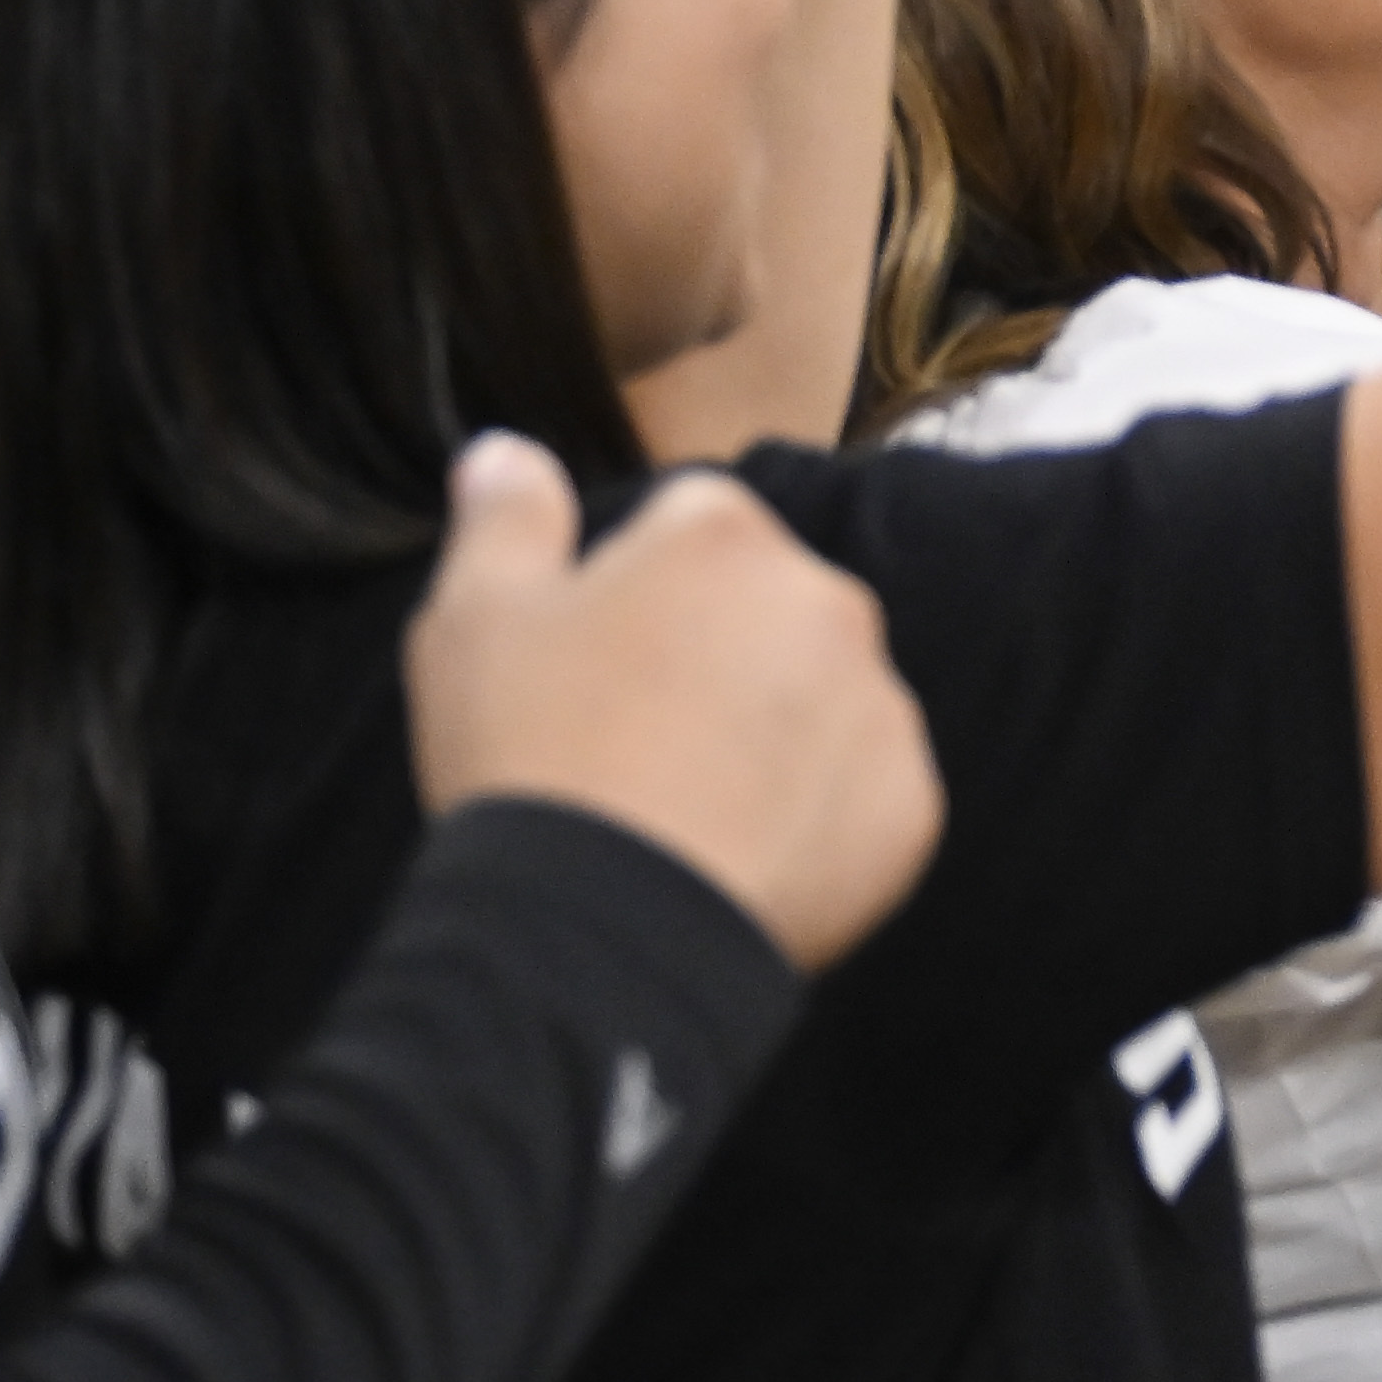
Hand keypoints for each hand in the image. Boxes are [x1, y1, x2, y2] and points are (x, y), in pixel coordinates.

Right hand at [404, 434, 941, 969]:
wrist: (599, 931)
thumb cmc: (527, 759)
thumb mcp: (472, 622)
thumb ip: (504, 519)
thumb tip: (507, 450)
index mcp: (724, 537)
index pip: (692, 527)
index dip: (636, 595)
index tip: (594, 669)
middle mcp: (825, 598)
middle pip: (771, 609)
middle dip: (719, 658)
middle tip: (636, 748)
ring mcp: (880, 703)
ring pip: (826, 699)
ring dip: (777, 735)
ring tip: (687, 814)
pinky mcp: (910, 805)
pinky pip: (865, 794)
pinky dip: (819, 820)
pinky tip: (741, 861)